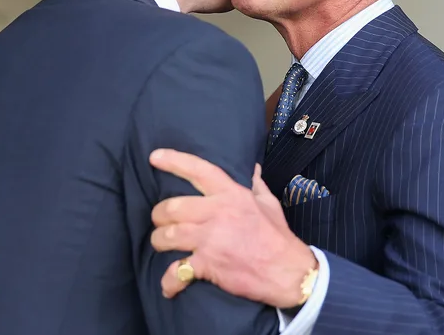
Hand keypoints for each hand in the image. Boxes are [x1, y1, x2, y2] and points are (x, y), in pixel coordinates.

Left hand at [149, 148, 316, 308]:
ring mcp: (210, 239)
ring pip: (168, 235)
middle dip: (159, 215)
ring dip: (159, 241)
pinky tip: (169, 287)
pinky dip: (169, 282)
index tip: (154, 157)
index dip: (174, 161)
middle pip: (172, 207)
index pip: (199, 171)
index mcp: (232, 195)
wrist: (288, 273)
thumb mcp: (269, 205)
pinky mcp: (208, 264)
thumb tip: (253, 168)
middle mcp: (218, 213)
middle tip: (160, 221)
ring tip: (161, 245)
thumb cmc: (278, 238)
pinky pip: (177, 271)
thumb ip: (256, 185)